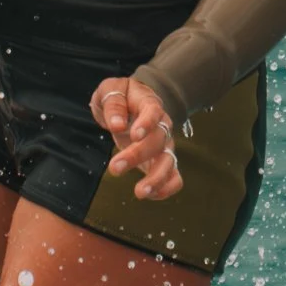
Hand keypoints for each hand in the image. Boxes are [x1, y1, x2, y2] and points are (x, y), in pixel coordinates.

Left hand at [89, 76, 181, 200]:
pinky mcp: (161, 162)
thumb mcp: (111, 90)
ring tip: (139, 192)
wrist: (133, 104)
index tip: (134, 135)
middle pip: (158, 140)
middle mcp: (161, 126)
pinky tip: (149, 196)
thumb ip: (113, 104)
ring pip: (169, 162)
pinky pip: (173, 178)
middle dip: (137, 155)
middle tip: (114, 168)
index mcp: (148, 104)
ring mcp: (164, 145)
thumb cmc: (121, 96)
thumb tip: (116, 125)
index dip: (146, 123)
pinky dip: (166, 189)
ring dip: (156, 179)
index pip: (153, 112)